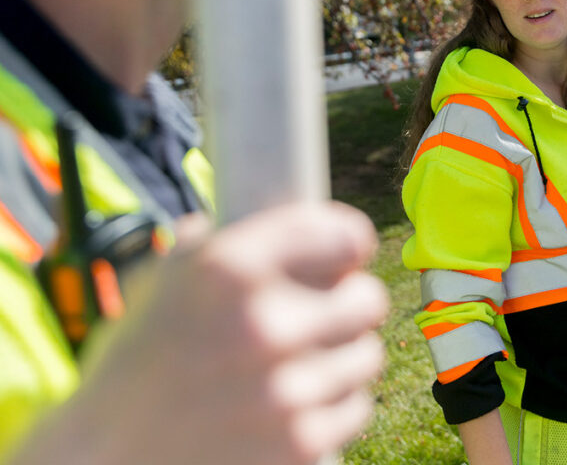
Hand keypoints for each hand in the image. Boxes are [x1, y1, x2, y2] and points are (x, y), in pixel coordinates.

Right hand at [11, 202, 387, 464]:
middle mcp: (264, 324)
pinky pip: (356, 406)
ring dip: (343, 358)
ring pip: (367, 354)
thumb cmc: (138, 362)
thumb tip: (294, 223)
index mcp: (230, 267)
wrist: (100, 460)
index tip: (345, 257)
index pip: (344, 235)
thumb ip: (228, 244)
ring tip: (304, 363)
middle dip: (349, 304)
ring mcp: (286, 389)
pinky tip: (298, 405)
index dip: (348, 246)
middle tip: (325, 316)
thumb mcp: (167, 280)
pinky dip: (334, 407)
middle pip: (368, 298)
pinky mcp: (301, 443)